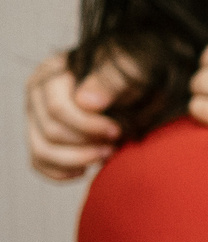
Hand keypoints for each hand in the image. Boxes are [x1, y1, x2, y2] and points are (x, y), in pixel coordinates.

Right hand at [25, 51, 129, 180]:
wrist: (137, 87)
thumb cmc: (134, 74)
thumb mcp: (131, 69)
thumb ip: (111, 80)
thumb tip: (88, 102)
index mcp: (54, 71)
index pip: (57, 108)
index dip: (88, 125)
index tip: (116, 131)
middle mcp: (38, 93)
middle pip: (51, 131)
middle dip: (86, 144)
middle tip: (114, 146)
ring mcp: (35, 116)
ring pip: (42, 151)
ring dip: (76, 160)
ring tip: (105, 155)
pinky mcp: (39, 136)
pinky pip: (38, 162)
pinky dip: (62, 172)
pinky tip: (86, 169)